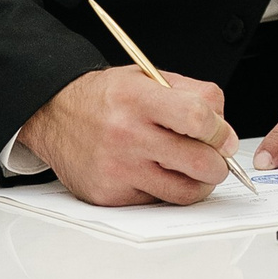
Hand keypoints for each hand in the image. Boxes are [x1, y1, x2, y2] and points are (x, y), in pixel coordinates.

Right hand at [18, 65, 238, 207]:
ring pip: (184, 191)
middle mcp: (126, 134)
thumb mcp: (146, 77)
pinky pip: (157, 202)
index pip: (197, 118)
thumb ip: (191, 93)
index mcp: (137, 98)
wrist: (53, 114)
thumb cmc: (105, 97)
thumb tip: (224, 128)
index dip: (221, 131)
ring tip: (195, 171)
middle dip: (219, 165)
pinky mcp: (109, 195)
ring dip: (200, 184)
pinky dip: (166, 191)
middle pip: (199, 162)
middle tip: (217, 160)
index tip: (224, 137)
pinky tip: (157, 175)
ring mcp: (117, 168)